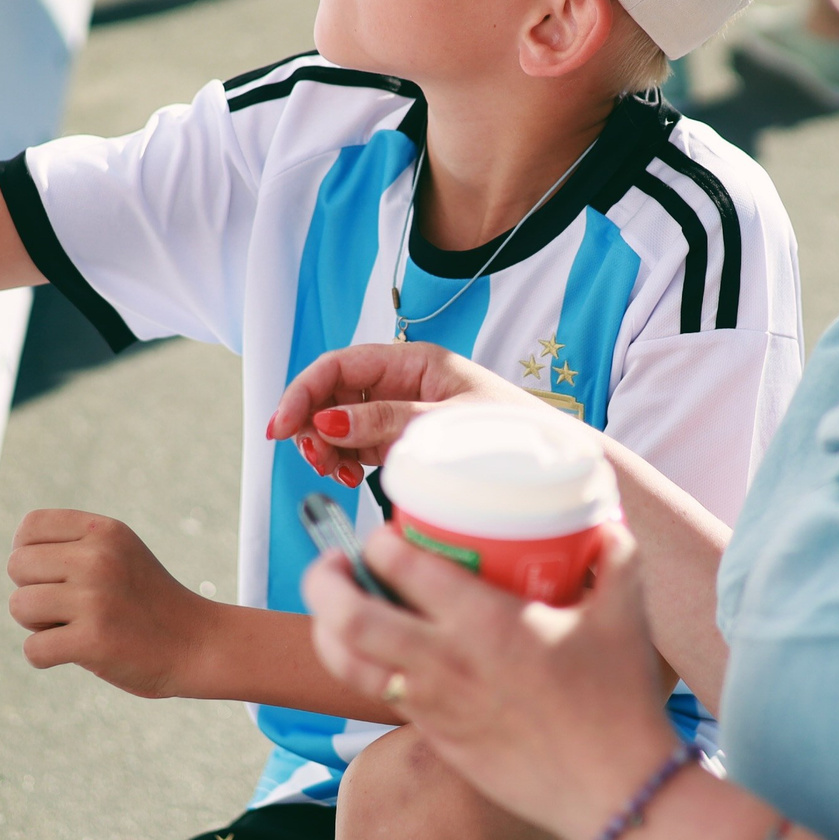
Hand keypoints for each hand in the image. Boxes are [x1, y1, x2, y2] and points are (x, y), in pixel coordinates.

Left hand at [7, 509, 210, 698]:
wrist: (198, 643)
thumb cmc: (148, 601)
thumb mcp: (120, 553)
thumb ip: (73, 546)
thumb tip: (15, 559)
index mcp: (104, 532)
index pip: (30, 527)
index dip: (28, 553)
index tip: (50, 576)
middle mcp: (98, 558)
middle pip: (17, 566)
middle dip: (32, 590)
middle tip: (65, 608)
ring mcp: (95, 599)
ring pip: (19, 606)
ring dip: (37, 625)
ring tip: (72, 628)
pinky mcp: (93, 641)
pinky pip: (33, 649)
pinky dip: (45, 657)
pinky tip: (75, 653)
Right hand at [265, 342, 542, 487]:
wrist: (558, 468)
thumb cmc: (516, 437)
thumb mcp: (446, 427)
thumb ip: (388, 422)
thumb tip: (329, 423)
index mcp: (416, 362)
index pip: (340, 366)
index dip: (303, 392)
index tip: (280, 428)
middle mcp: (405, 383)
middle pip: (333, 393)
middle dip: (311, 424)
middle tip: (314, 459)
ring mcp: (403, 412)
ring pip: (340, 422)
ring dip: (326, 447)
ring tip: (338, 474)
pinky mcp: (406, 441)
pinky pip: (358, 445)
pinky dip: (345, 461)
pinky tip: (352, 478)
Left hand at [301, 525, 677, 839]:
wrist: (614, 792)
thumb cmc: (618, 702)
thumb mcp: (625, 614)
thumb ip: (615, 559)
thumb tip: (608, 528)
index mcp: (483, 621)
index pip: (400, 565)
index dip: (377, 539)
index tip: (384, 532)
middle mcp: (443, 661)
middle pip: (347, 616)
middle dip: (324, 581)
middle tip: (334, 563)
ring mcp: (433, 705)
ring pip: (346, 665)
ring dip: (326, 631)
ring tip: (333, 610)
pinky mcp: (437, 738)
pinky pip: (380, 697)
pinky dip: (363, 669)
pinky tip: (382, 655)